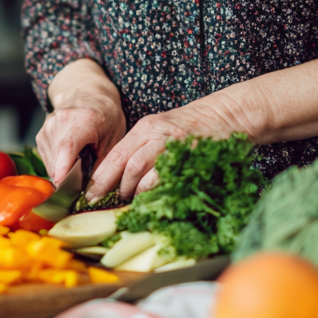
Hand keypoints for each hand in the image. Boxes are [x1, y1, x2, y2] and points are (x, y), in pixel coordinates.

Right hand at [36, 59, 126, 186]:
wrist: (87, 92)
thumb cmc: (106, 114)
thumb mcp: (115, 137)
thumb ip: (104, 164)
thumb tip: (93, 192)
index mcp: (83, 119)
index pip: (67, 148)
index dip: (64, 171)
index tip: (64, 190)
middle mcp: (60, 121)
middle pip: (57, 161)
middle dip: (69, 180)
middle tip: (85, 184)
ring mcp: (47, 128)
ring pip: (51, 164)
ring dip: (64, 173)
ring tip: (80, 165)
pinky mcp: (40, 136)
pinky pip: (47, 161)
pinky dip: (59, 166)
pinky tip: (71, 159)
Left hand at [85, 97, 237, 201]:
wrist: (227, 114)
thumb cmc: (193, 127)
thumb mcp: (162, 130)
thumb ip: (143, 150)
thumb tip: (121, 179)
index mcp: (146, 128)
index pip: (115, 154)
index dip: (100, 178)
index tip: (89, 195)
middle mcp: (156, 134)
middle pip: (125, 165)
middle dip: (110, 188)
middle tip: (103, 204)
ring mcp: (173, 145)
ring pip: (141, 172)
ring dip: (132, 192)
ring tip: (129, 202)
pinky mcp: (190, 156)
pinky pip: (166, 179)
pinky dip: (154, 193)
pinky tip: (151, 202)